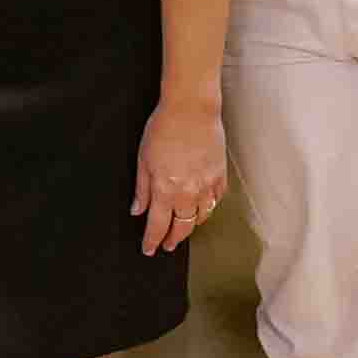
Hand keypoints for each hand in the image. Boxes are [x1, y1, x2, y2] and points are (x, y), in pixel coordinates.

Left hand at [132, 98, 227, 253]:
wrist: (192, 108)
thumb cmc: (164, 128)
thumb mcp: (143, 159)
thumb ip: (142, 188)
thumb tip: (137, 209)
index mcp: (165, 189)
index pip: (157, 225)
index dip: (152, 240)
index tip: (149, 248)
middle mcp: (188, 192)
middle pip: (182, 227)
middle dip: (173, 239)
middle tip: (168, 245)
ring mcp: (207, 185)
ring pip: (201, 217)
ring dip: (191, 225)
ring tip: (184, 227)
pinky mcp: (220, 176)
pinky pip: (216, 201)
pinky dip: (208, 207)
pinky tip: (202, 207)